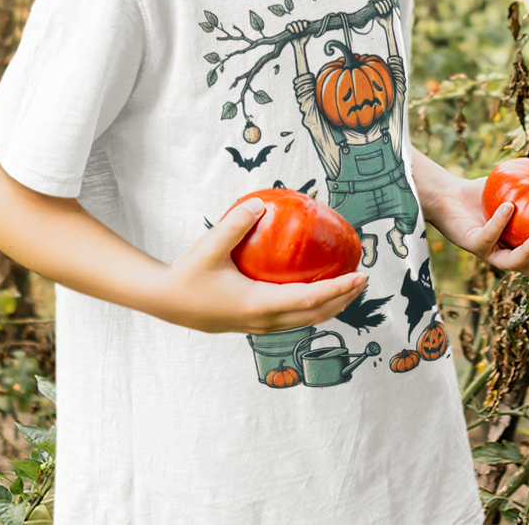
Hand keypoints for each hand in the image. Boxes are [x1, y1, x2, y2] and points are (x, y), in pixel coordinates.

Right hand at [155, 198, 366, 333]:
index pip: (310, 299)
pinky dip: (310, 306)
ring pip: (304, 320)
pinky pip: (291, 317)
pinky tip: (311, 288)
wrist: (165, 302)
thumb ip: (235, 224)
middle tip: (363, 279)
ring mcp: (258, 326)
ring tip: (346, 287)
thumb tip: (261, 203)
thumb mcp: (209, 246)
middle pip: (315, 315)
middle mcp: (264, 321)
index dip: (339, 289)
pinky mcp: (252, 324)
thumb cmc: (187, 273)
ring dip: (329, 306)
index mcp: (259, 305)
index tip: (361, 276)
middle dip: (343, 299)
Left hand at [430, 176, 528, 279]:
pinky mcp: (472, 245)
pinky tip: (510, 206)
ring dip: (528, 253)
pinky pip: (488, 235)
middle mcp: (507, 255)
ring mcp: (490, 253)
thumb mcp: (515, 183)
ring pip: (511, 263)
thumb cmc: (485, 193)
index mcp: (521, 247)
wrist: (450, 195)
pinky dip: (499, 222)